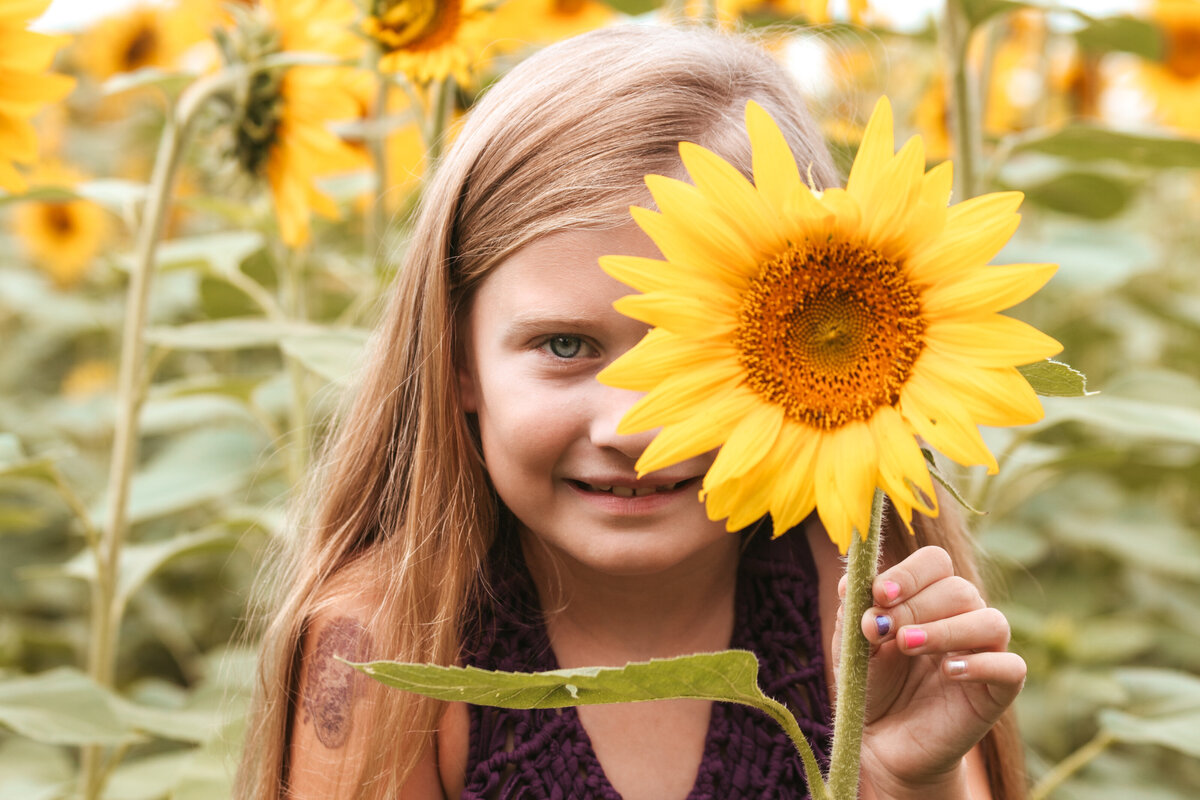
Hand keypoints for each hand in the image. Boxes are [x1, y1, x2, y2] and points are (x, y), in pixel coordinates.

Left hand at [832, 545, 1025, 798]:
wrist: (883, 742)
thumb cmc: (871, 684)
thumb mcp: (853, 646)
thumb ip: (853, 614)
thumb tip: (850, 585)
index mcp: (928, 597)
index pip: (934, 563)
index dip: (909, 573)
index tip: (878, 594)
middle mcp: (962, 617)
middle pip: (959, 589)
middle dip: (917, 605)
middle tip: (885, 630)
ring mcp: (985, 652)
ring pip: (991, 622)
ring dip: (947, 629)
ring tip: (907, 645)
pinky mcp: (999, 691)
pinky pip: (1011, 667)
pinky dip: (983, 664)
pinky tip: (948, 671)